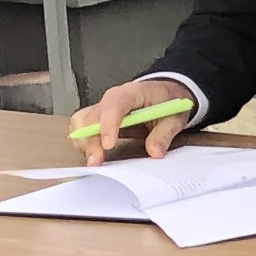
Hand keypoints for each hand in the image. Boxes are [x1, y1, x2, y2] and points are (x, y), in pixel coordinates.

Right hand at [73, 73, 198, 163]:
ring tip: (94, 161)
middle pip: (92, 117)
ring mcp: (102, 106)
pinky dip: (83, 141)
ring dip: (84, 142)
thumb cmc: (167, 102)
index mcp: (131, 93)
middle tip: (96, 162)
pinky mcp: (97, 116)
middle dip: (91, 141)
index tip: (108, 145)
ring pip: (81, 122)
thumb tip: (155, 152)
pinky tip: (93, 154)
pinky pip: (81, 127)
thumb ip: (164, 134)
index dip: (108, 125)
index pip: (114, 106)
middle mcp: (111, 98)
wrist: (164, 93)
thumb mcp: (174, 117)